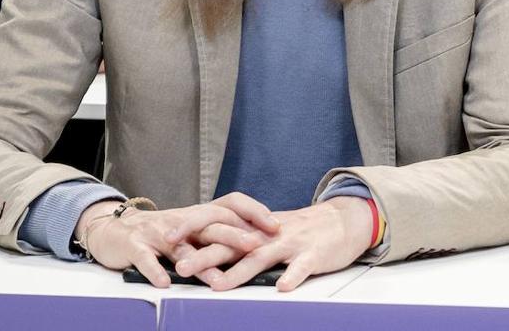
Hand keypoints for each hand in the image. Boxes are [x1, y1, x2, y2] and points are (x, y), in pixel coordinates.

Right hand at [77, 192, 279, 287]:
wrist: (114, 229)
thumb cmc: (160, 234)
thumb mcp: (192, 230)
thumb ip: (218, 235)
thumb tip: (257, 243)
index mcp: (198, 216)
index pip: (230, 205)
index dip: (253, 212)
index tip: (275, 226)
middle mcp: (181, 220)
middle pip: (211, 224)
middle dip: (234, 235)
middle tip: (254, 246)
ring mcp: (157, 232)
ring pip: (181, 246)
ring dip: (199, 262)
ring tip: (216, 277)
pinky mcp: (135, 245)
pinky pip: (146, 258)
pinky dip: (155, 270)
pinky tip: (165, 283)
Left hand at [177, 196, 373, 291]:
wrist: (340, 220)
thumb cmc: (301, 230)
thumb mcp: (266, 232)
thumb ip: (241, 242)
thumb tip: (208, 253)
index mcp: (253, 227)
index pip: (217, 224)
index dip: (192, 229)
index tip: (167, 239)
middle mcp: (266, 233)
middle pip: (231, 243)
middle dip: (205, 255)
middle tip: (180, 266)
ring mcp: (289, 243)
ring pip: (261, 257)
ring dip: (239, 272)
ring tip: (219, 287)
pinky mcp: (312, 255)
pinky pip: (301, 267)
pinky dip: (292, 276)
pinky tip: (282, 288)